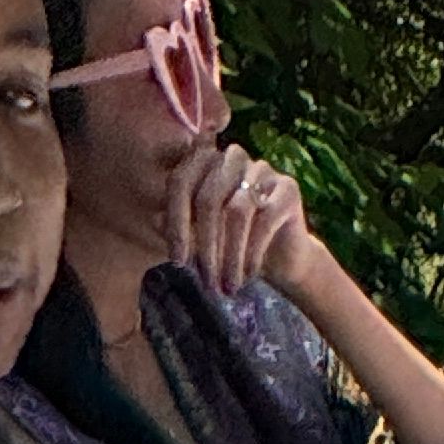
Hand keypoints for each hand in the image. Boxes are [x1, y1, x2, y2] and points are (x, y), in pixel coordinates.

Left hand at [172, 139, 317, 299]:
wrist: (283, 257)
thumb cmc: (233, 244)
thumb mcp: (199, 236)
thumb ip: (178, 224)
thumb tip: (155, 220)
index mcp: (205, 159)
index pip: (181, 183)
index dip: (176, 223)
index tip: (177, 262)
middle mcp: (232, 156)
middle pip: (208, 200)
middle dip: (205, 248)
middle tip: (207, 283)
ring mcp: (262, 170)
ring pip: (236, 213)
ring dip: (230, 257)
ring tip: (228, 286)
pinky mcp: (288, 190)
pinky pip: (264, 222)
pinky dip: (252, 253)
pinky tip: (249, 275)